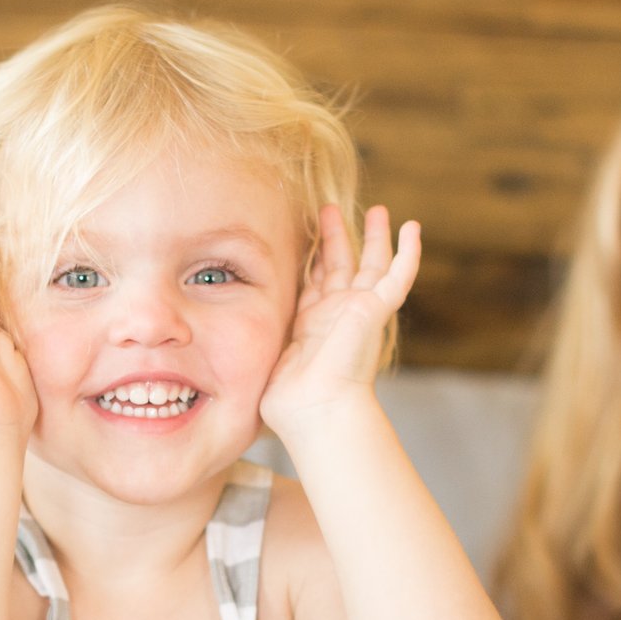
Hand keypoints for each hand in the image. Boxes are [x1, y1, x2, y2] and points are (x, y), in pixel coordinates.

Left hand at [259, 203, 419, 441]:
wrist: (315, 409)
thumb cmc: (287, 399)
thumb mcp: (263, 356)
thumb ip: (253, 340)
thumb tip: (207, 340)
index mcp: (312, 326)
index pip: (315, 284)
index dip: (312, 259)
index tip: (307, 234)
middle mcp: (337, 316)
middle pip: (341, 267)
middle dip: (336, 238)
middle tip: (330, 209)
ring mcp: (359, 312)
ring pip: (372, 265)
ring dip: (375, 238)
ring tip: (379, 211)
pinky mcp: (375, 309)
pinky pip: (398, 277)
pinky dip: (408, 253)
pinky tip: (413, 228)